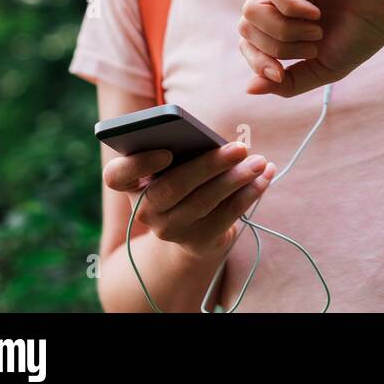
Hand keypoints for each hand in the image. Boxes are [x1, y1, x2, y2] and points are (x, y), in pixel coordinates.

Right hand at [103, 143, 276, 258]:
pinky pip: (227, 216)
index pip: (117, 176)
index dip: (138, 164)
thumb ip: (186, 150)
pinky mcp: (198, 241)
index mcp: (133, 184)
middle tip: (240, 148)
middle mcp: (145, 210)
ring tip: (259, 161)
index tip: (166, 151)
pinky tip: (266, 176)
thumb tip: (215, 142)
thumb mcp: (179, 165)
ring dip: (236, 179)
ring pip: (204, 202)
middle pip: (172, 187)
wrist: (195, 228)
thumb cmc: (187, 180)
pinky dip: (250, 193)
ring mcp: (170, 229)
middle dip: (209, 165)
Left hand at [237, 0, 383, 97]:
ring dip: (284, 30)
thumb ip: (289, 82)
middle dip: (276, 47)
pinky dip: (291, 9)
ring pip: (252, 9)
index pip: (248, 40)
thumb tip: (250, 89)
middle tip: (312, 46)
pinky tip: (315, 12)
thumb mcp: (324, 67)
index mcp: (284, 17)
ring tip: (316, 30)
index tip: (279, 74)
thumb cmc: (363, 32)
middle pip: (246, 27)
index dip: (257, 61)